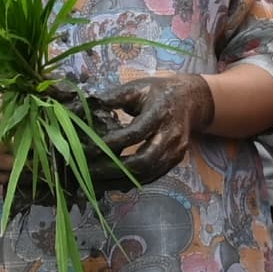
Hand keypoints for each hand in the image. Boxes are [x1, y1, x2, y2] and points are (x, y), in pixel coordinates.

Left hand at [93, 73, 215, 188]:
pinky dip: (131, 182)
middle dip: (114, 169)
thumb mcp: (135, 88)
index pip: (136, 133)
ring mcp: (176, 151)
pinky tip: (111, 183)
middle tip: (87, 171)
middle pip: (144, 160)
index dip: (111, 143)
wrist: (192, 99)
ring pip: (148, 173)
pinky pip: (152, 177)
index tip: (87, 148)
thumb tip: (80, 110)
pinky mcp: (175, 161)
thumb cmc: (158, 92)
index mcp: (160, 112)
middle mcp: (172, 135)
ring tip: (94, 183)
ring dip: (119, 180)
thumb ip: (110, 99)